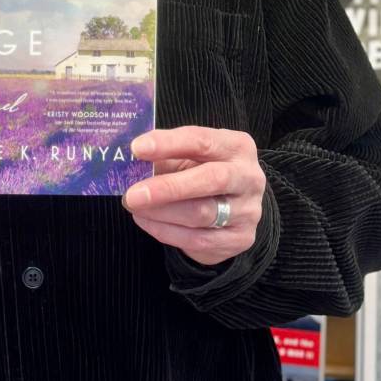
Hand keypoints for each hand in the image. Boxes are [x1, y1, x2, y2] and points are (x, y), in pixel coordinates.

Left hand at [122, 126, 265, 266]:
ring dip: (161, 211)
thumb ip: (166, 154)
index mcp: (237, 146)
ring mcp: (248, 211)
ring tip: (133, 205)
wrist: (234, 205)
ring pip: (202, 213)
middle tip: (132, 194)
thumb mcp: (189, 154)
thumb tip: (131, 160)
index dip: (168, 143)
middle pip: (211, 179)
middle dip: (168, 187)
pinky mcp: (240, 239)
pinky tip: (145, 221)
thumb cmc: (203, 169)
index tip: (137, 149)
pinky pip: (198, 239)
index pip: (202, 141)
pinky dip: (165, 231)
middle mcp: (249, 177)